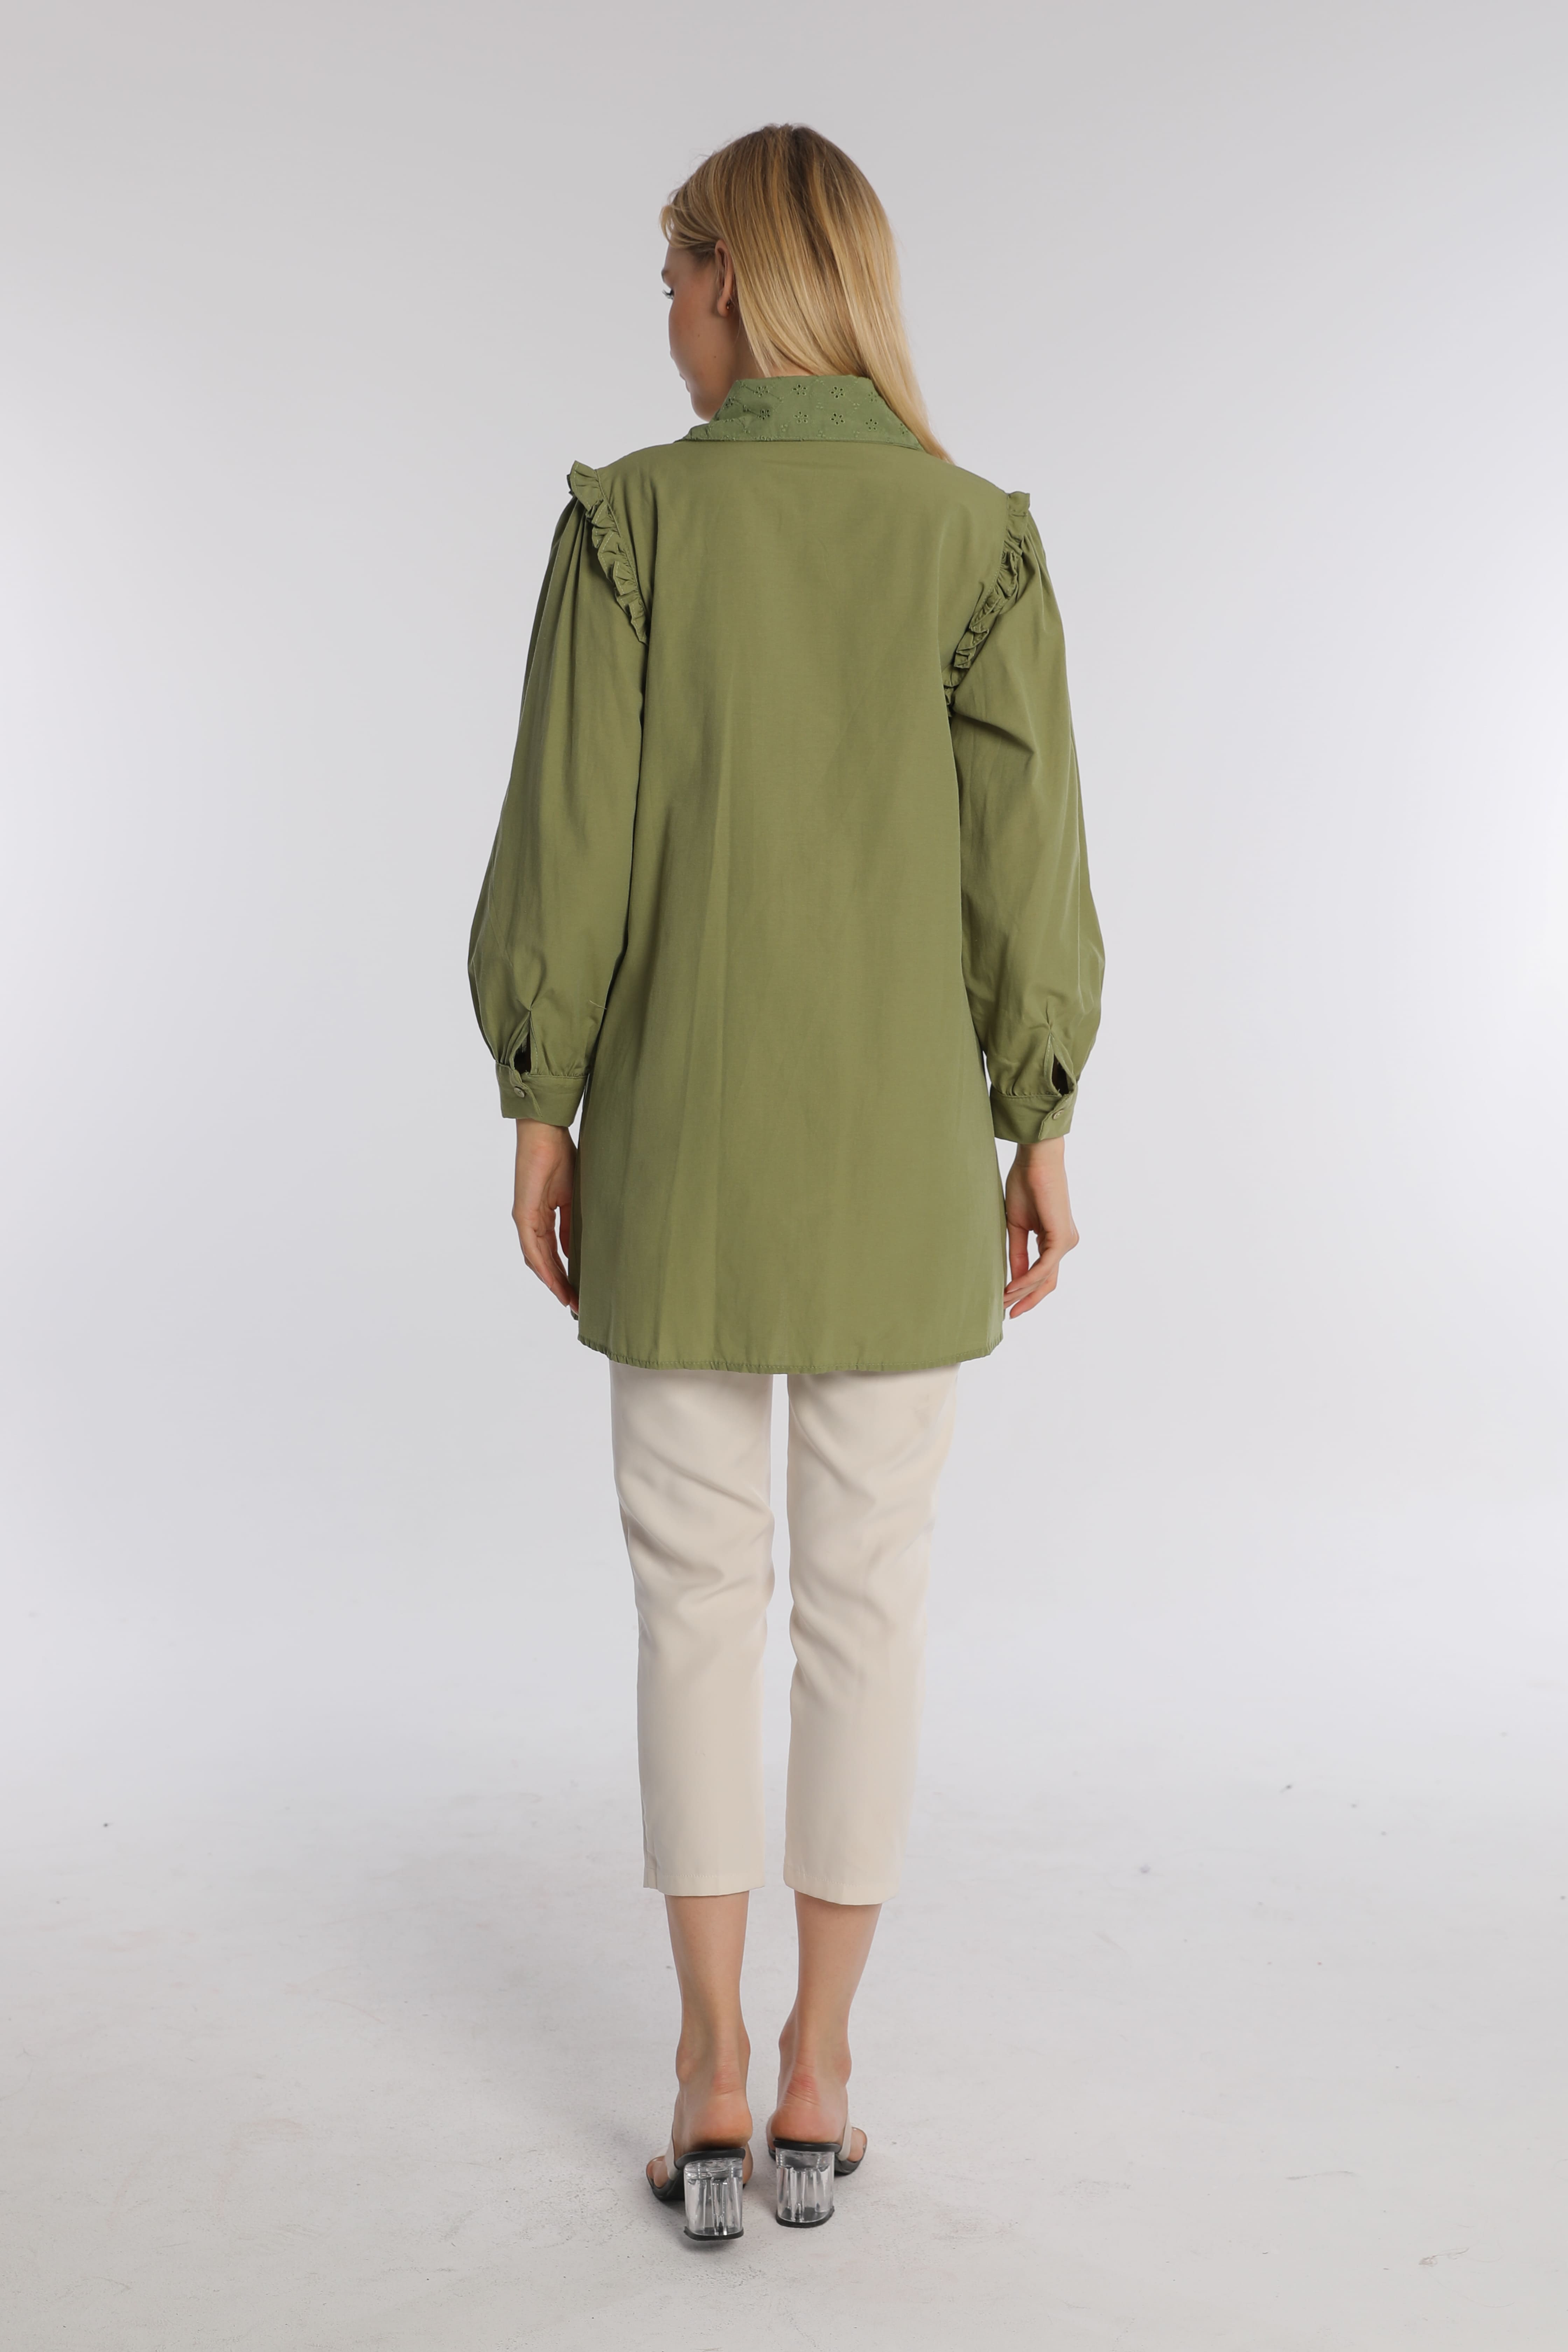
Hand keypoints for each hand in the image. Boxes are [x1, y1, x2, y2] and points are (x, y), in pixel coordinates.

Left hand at [511, 1118, 577, 1313]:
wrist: (545, 1134)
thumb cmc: (560, 1157)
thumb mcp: (572, 1198)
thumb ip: (572, 1225)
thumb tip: (575, 1250)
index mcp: (542, 1217)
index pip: (552, 1254)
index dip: (565, 1275)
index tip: (578, 1293)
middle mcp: (530, 1222)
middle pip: (543, 1263)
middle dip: (560, 1285)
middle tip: (575, 1305)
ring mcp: (525, 1219)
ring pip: (536, 1260)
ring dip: (552, 1282)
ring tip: (568, 1299)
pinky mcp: (523, 1214)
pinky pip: (532, 1247)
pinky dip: (543, 1266)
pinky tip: (553, 1281)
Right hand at [1003, 1137, 1078, 1317]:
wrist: (1035, 1161)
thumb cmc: (1024, 1185)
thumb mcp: (1016, 1226)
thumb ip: (1017, 1253)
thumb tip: (1013, 1279)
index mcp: (1054, 1239)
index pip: (1042, 1274)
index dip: (1024, 1292)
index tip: (1004, 1303)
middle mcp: (1065, 1243)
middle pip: (1048, 1282)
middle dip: (1027, 1300)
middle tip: (1006, 1313)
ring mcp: (1066, 1242)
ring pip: (1045, 1278)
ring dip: (1022, 1292)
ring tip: (1002, 1301)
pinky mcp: (1062, 1238)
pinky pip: (1044, 1267)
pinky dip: (1028, 1279)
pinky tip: (1011, 1287)